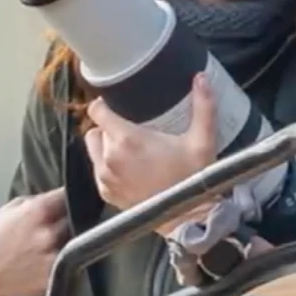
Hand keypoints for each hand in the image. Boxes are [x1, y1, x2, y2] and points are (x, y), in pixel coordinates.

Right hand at [0, 187, 69, 295]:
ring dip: (71, 240)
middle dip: (73, 219)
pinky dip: (65, 260)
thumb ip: (35, 203)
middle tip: (64, 222)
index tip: (76, 198)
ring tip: (55, 243)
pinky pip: (70, 263)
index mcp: (37, 212)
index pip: (69, 196)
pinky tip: (49, 259)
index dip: (74, 197)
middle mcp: (48, 233)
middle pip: (78, 219)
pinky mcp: (54, 277)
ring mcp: (54, 257)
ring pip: (77, 242)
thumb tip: (57, 199)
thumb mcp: (6, 211)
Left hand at [87, 73, 219, 229]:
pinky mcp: (106, 193)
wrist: (186, 218)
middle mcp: (109, 157)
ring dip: (104, 146)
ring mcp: (105, 178)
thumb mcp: (202, 140)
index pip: (97, 111)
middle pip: (95, 129)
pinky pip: (97, 171)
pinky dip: (107, 167)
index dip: (103, 105)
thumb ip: (203, 106)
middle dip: (109, 127)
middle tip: (131, 130)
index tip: (114, 104)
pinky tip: (127, 168)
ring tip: (126, 149)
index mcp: (127, 139)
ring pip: (93, 150)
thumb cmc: (193, 178)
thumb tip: (201, 77)